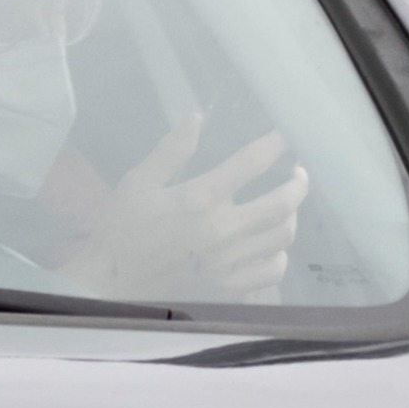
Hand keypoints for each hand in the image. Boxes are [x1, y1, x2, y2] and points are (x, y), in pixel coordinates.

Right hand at [61, 115, 307, 299]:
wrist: (110, 283)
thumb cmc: (121, 230)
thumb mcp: (139, 182)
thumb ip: (171, 151)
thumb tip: (196, 119)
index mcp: (200, 197)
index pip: (251, 163)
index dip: (275, 145)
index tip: (285, 137)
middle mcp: (222, 229)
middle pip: (282, 202)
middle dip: (298, 182)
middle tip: (298, 173)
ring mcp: (229, 262)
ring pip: (282, 235)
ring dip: (291, 216)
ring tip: (287, 206)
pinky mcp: (230, 288)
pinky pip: (273, 270)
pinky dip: (279, 254)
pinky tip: (271, 245)